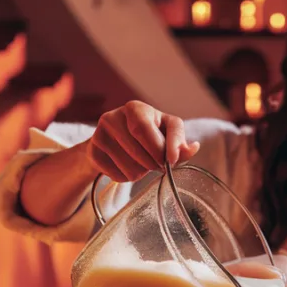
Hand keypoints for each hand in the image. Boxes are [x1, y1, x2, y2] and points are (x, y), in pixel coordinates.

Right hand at [83, 100, 199, 181]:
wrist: (111, 142)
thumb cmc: (146, 135)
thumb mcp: (165, 133)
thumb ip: (179, 143)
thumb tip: (194, 148)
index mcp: (136, 108)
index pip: (147, 129)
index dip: (163, 147)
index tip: (172, 161)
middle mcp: (114, 116)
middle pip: (141, 151)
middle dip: (154, 164)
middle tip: (157, 166)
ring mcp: (100, 133)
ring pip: (130, 167)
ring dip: (141, 173)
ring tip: (140, 165)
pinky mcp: (92, 151)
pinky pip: (116, 175)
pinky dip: (126, 178)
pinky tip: (125, 167)